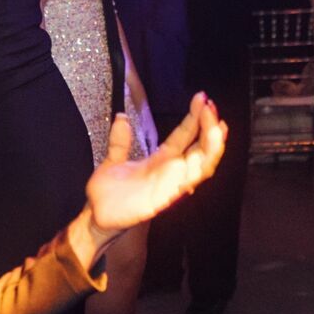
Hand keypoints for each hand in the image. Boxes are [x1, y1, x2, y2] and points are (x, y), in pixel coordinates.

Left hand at [84, 93, 226, 239]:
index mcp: (161, 159)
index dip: (196, 118)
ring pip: (202, 166)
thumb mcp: (113, 160)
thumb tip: (121, 117)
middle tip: (212, 107)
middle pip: (201, 148)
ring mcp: (170, 185)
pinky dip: (195, 172)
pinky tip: (202, 157)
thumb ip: (120, 141)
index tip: (202, 98)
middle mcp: (170, 171)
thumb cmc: (108, 193)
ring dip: (211, 147)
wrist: (96, 215)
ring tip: (217, 127)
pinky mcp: (164, 199)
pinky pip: (185, 185)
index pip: (185, 135)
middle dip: (210, 128)